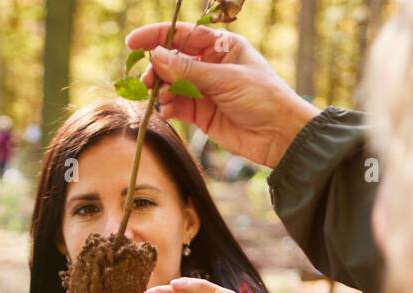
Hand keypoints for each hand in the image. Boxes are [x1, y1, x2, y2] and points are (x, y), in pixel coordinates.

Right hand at [126, 23, 320, 168]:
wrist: (279, 136)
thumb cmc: (262, 97)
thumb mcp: (224, 79)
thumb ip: (188, 70)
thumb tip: (156, 56)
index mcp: (222, 46)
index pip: (184, 35)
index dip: (158, 36)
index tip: (133, 43)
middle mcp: (211, 65)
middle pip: (173, 60)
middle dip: (158, 68)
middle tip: (148, 80)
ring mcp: (205, 90)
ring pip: (172, 85)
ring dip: (161, 90)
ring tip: (160, 98)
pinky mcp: (201, 114)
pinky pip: (177, 107)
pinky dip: (168, 108)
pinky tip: (168, 111)